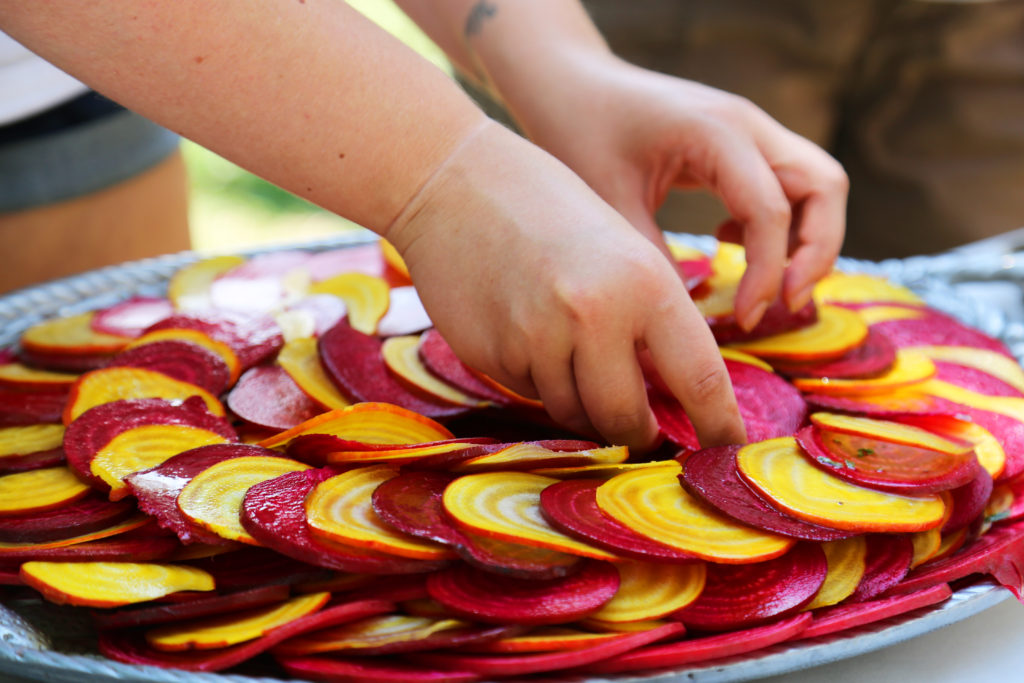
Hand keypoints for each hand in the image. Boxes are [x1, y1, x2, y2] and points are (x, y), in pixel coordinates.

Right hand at [386, 121, 745, 451]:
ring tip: (568, 350)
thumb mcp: (620, 248)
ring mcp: (536, 340)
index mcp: (644, 282)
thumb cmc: (547, 208)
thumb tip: (670, 396)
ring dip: (581, 401)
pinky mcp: (492, 356)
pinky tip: (524, 331)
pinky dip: (539, 378)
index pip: (700, 378)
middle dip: (637, 434)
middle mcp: (593, 316)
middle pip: (625, 418)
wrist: (452, 182)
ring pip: (573, 411)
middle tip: (644, 433)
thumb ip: (647, 318)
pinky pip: (531, 392)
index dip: (719, 428)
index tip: (730, 454)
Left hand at [508, 53, 847, 329]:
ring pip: (816, 183)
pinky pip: (786, 185)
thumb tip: (680, 321)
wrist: (571, 85)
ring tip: (768, 285)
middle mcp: (747, 124)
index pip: (771, 209)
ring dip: (806, 238)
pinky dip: (778, 223)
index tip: (747, 316)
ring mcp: (750, 130)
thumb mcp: (608, 199)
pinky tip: (726, 243)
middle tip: (786, 303)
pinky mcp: (741, 145)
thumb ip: (649, 255)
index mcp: (716, 131)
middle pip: (824, 185)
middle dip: (817, 251)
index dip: (767, 272)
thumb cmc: (581, 131)